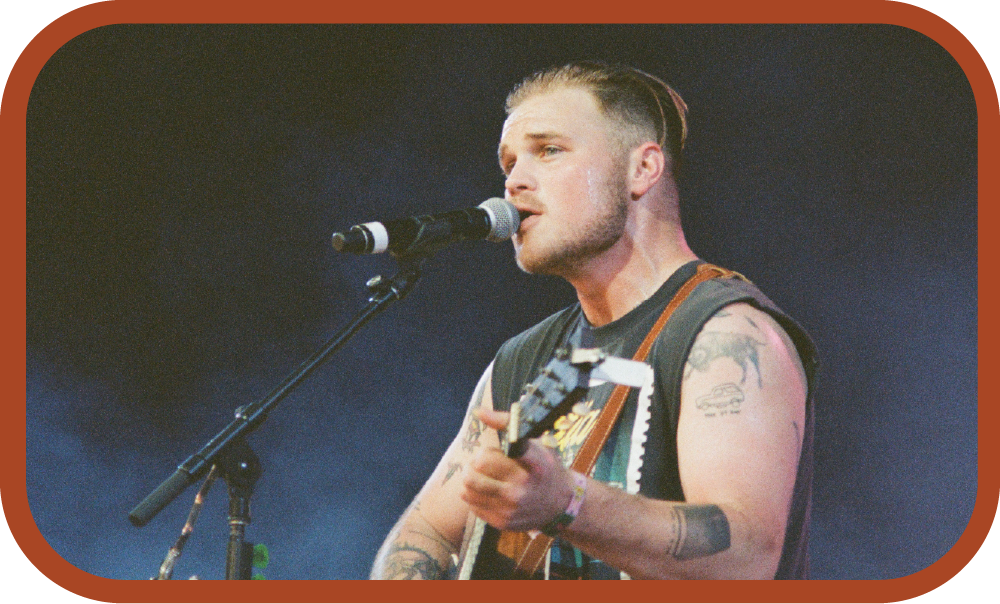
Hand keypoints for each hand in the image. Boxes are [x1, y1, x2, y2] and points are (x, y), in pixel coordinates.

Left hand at [460, 408, 575, 531]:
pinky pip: (471, 503)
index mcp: (535, 464)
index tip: (497, 448)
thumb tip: (479, 411)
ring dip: (471, 477)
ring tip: (482, 475)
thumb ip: (509, 424)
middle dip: (477, 460)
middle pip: (477, 466)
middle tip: (484, 461)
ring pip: (468, 486)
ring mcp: (511, 508)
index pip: (505, 449)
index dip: (492, 446)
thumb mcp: (538, 443)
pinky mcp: (502, 522)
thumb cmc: (546, 467)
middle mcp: (522, 488)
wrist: (561, 504)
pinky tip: (488, 490)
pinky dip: (475, 494)